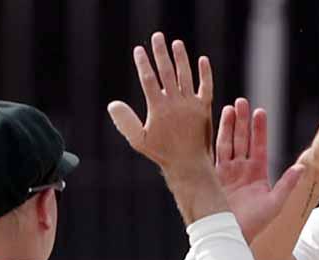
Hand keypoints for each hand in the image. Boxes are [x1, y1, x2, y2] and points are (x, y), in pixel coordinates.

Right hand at [108, 32, 213, 174]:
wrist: (189, 164)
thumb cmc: (162, 154)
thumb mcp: (139, 140)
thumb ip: (125, 121)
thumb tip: (112, 104)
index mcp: (158, 108)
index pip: (149, 79)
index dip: (143, 63)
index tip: (139, 50)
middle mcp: (175, 103)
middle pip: (166, 72)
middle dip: (161, 53)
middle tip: (157, 36)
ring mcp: (191, 105)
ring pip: (185, 75)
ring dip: (181, 58)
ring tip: (176, 43)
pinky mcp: (205, 108)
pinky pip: (206, 86)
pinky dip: (205, 73)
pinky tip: (202, 59)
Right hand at [215, 97, 305, 240]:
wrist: (232, 236)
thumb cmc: (256, 224)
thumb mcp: (275, 203)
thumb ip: (287, 184)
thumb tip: (301, 167)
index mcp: (257, 174)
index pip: (259, 146)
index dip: (259, 129)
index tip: (259, 112)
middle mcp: (242, 170)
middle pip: (242, 140)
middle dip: (242, 121)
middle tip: (242, 102)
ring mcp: (227, 172)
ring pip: (228, 143)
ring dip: (228, 126)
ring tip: (229, 107)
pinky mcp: (213, 177)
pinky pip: (214, 155)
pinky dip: (214, 140)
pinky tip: (213, 125)